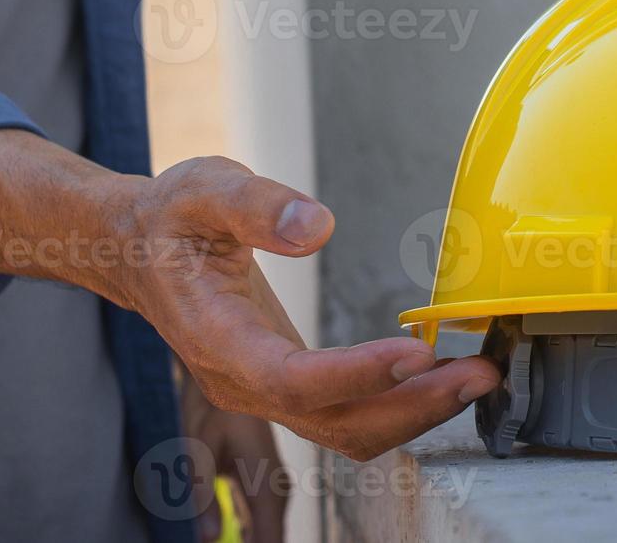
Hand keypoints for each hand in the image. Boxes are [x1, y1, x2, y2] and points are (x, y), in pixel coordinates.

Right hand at [114, 155, 498, 461]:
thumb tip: (317, 226)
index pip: (292, 378)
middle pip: (334, 422)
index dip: (356, 374)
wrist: (136, 251)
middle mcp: (242, 381)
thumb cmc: (170, 219)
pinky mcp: (289, 384)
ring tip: (475, 376)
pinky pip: (349, 411)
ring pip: (348, 428)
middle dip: (412, 407)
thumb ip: (255, 204)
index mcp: (216, 339)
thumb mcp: (204, 187)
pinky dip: (400, 400)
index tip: (416, 351)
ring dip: (416, 410)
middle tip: (480, 374)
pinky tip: (440, 369)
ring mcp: (266, 390)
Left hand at [181, 362, 284, 542]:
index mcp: (265, 482)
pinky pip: (262, 522)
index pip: (270, 540)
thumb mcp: (199, 449)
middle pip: (271, 540)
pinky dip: (247, 534)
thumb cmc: (211, 409)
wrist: (232, 375)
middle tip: (214, 538)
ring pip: (268, 533)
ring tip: (220, 535)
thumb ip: (204, 495)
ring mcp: (275, 487)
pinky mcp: (267, 486)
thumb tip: (208, 538)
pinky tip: (228, 534)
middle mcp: (277, 488)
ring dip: (247, 540)